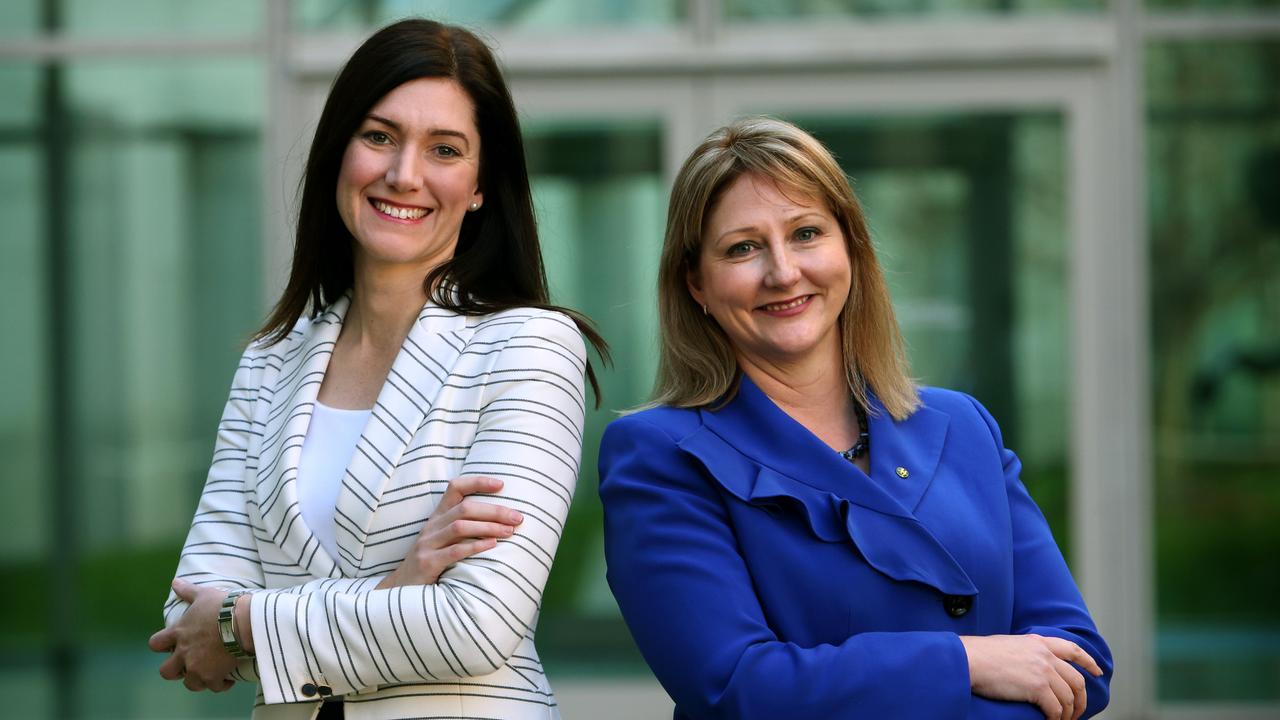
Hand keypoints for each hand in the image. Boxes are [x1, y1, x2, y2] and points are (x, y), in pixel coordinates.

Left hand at [148, 579, 237, 692]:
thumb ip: (187, 591)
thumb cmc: (222, 606)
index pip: (155, 644)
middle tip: (189, 664)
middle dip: (175, 670)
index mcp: (179, 633)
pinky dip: (219, 685)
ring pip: (189, 684)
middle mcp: (183, 652)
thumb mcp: (204, 594)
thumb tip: (174, 581)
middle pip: (166, 671)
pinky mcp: (212, 676)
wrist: (242, 622)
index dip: (161, 646)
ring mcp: (196, 666)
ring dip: (198, 680)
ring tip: (210, 674)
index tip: (172, 646)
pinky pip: (213, 687)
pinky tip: (227, 679)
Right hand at [376, 476, 521, 588]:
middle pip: (464, 508)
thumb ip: (464, 527)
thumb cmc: (431, 563)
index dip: (477, 482)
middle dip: (494, 510)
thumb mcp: (444, 540)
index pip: (455, 488)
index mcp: (437, 517)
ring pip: (460, 526)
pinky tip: (492, 545)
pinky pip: (454, 551)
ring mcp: (427, 544)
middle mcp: (431, 526)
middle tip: (518, 517)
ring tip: (510, 531)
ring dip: (489, 527)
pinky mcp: (427, 563)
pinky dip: (475, 546)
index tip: (502, 484)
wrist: (401, 590)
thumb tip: (501, 519)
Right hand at [960, 634, 1103, 719]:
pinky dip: (1056, 719)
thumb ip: (1026, 652)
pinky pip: (1056, 709)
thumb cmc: (980, 655)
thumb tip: (1032, 668)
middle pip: (1076, 680)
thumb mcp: (1009, 645)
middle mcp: (1045, 655)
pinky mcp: (1037, 687)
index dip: (1088, 662)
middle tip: (1078, 712)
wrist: (968, 659)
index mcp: (1038, 642)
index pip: (1072, 649)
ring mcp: (1043, 670)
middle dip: (1081, 699)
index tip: (1096, 672)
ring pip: (1069, 698)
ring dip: (1069, 714)